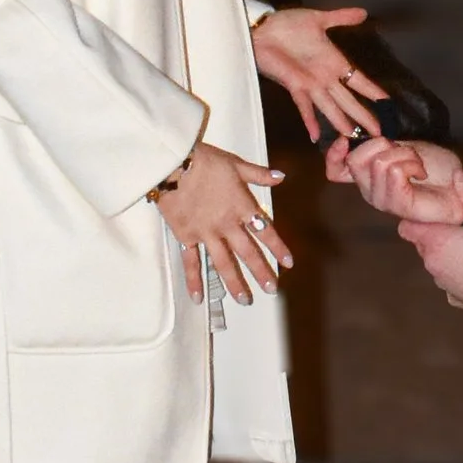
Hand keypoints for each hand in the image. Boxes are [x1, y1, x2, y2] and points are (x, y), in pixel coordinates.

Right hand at [152, 143, 290, 305]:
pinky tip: (199, 297)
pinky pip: (191, 262)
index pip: (265, 231)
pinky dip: (195, 280)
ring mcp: (206, 233)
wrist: (174, 164)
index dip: (278, 247)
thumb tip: (281, 176)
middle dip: (261, 272)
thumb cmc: (206, 161)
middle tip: (271, 290)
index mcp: (242, 207)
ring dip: (234, 283)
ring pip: (223, 263)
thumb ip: (258, 174)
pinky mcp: (186, 237)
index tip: (288, 263)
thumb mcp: (235, 164)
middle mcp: (227, 224)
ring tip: (244, 300)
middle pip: (247, 252)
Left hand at [252, 4, 384, 146]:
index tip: (387, 103)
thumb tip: (364, 12)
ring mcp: (310, 84)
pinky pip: (304, 106)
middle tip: (379, 132)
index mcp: (334, 61)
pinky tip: (316, 136)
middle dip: (364, 115)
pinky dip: (310, 121)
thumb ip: (341, 17)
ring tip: (353, 136)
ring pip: (331, 107)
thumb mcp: (318, 19)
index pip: (359, 79)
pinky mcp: (294, 86)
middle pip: (349, 99)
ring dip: (342, 121)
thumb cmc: (287, 23)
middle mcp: (325, 77)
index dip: (372, 91)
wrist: (262, 28)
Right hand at [331, 134, 462, 219]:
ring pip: (379, 163)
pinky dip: (412, 164)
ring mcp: (383, 200)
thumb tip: (355, 138)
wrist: (458, 182)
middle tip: (403, 150)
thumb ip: (378, 146)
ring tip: (417, 164)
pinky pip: (395, 172)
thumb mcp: (402, 146)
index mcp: (367, 175)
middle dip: (382, 144)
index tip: (344, 139)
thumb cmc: (433, 165)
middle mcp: (370, 190)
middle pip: (355, 160)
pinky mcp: (399, 205)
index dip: (334, 155)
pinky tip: (421, 172)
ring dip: (404, 154)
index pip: (336, 171)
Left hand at [400, 176, 462, 315]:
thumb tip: (457, 173)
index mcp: (434, 239)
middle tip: (457, 224)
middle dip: (434, 231)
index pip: (406, 226)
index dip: (415, 218)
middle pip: (420, 240)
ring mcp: (438, 278)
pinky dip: (451, 265)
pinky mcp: (448, 291)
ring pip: (432, 256)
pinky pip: (442, 271)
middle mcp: (429, 259)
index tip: (432, 211)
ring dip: (443, 249)